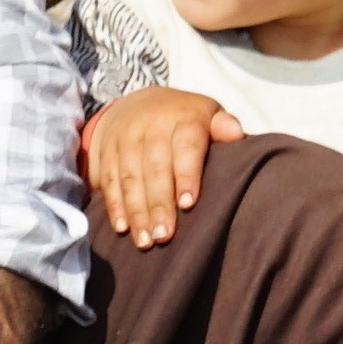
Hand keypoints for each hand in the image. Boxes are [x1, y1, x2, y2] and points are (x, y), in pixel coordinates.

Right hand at [79, 88, 241, 248]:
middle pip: (155, 167)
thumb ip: (222, 126)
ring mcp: (125, 137)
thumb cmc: (184, 119)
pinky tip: (122, 228)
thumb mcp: (207, 114)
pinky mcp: (106, 150)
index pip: (185, 146)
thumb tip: (236, 133)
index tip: (188, 204)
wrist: (137, 102)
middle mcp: (151, 125)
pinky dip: (114, 205)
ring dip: (136, 210)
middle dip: (159, 203)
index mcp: (182, 116)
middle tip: (165, 235)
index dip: (186, 174)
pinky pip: (109, 179)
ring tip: (145, 240)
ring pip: (130, 176)